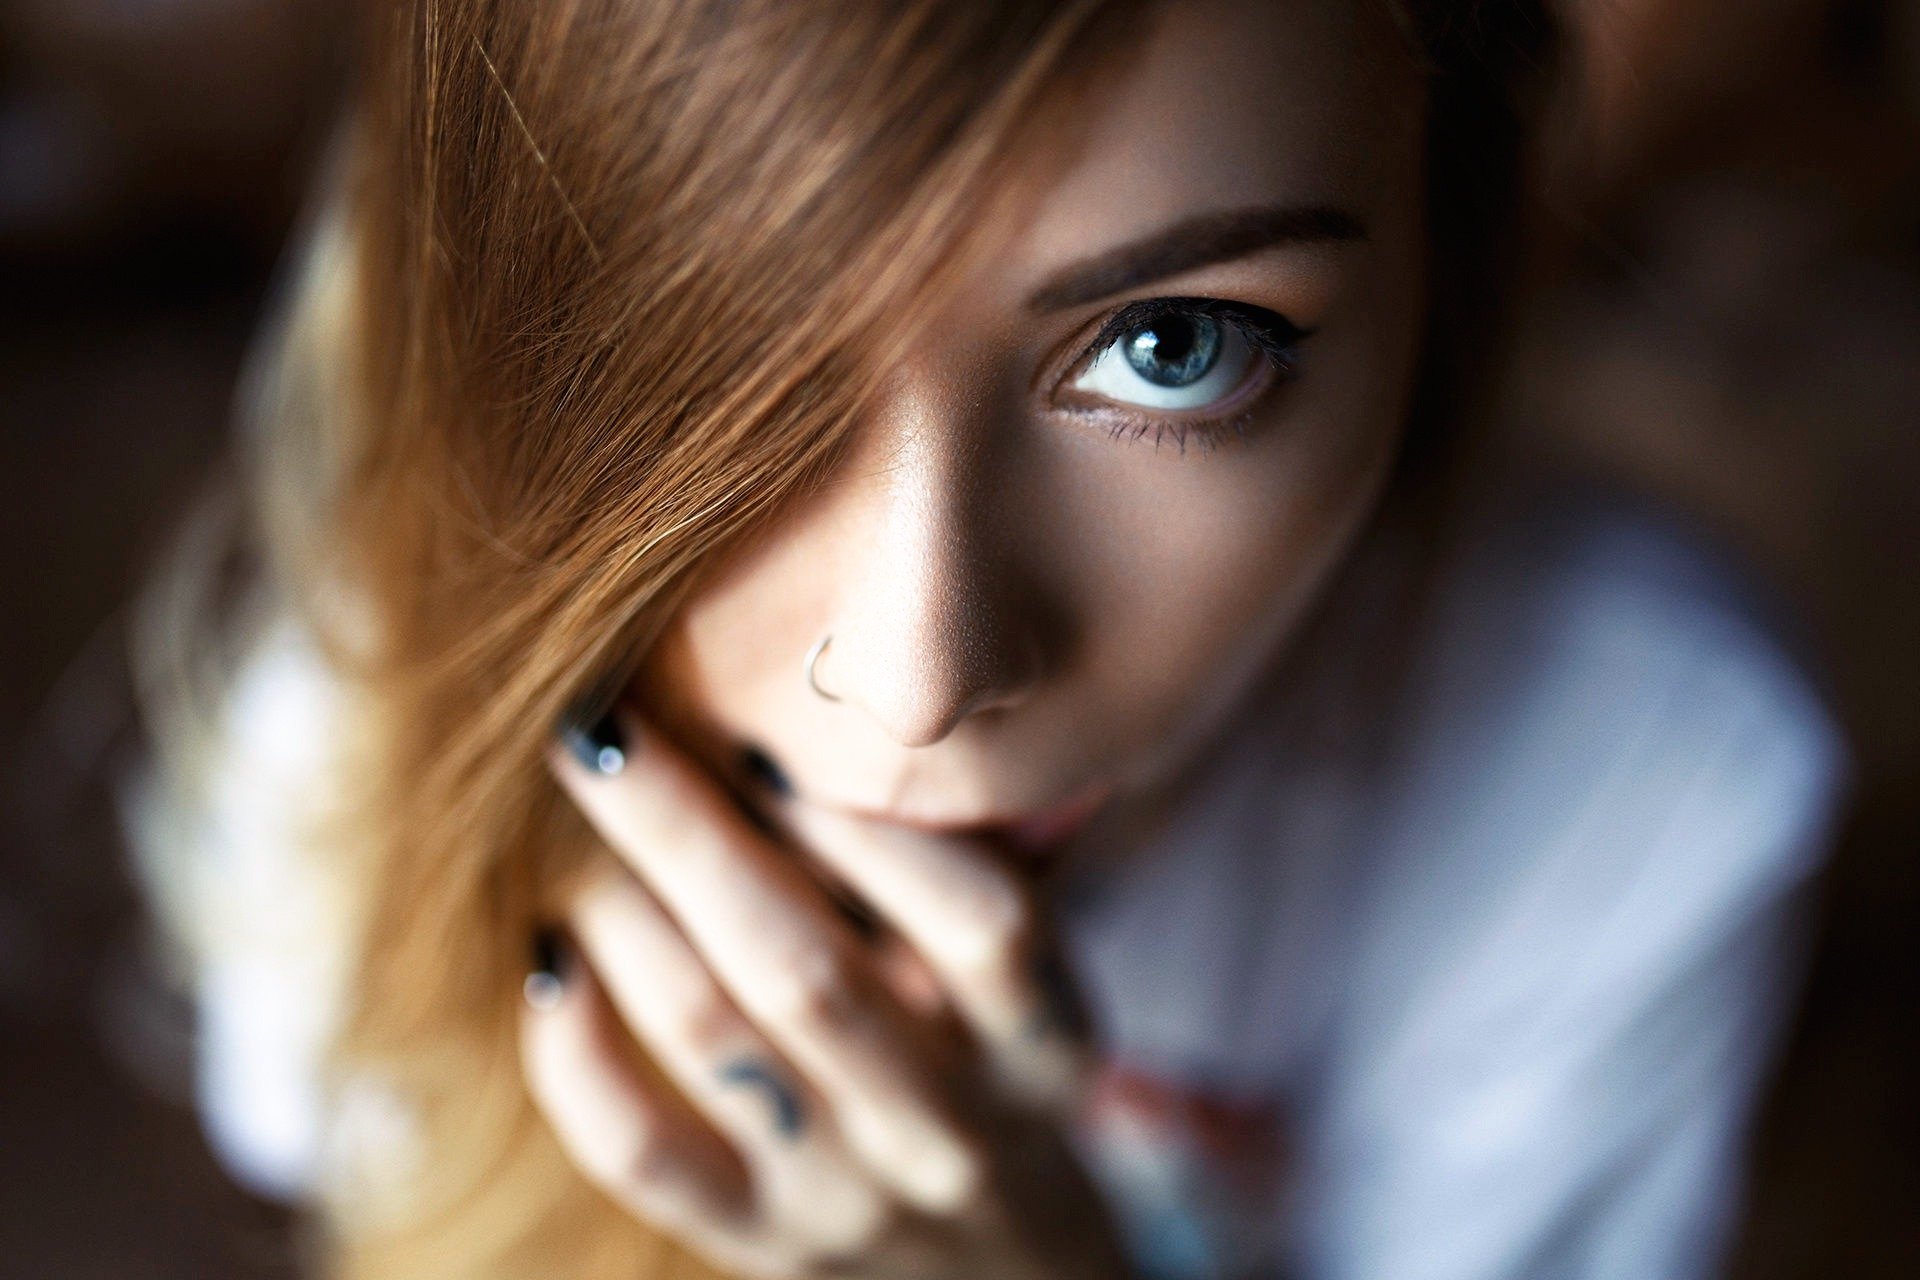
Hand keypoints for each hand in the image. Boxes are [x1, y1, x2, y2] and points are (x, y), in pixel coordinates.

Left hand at [520, 701, 1135, 1279]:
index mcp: (1047, 1048)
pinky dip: (573, 1051)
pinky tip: (549, 959)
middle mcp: (951, 1130)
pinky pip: (639, 1148)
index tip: (767, 731)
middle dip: (683, 829)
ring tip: (569, 827)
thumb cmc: (1000, 1077)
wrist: (1009, 1273)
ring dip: (621, 912)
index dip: (875, 825)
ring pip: (709, 1038)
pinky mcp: (756, 1244)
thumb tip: (810, 710)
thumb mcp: (1030, 991)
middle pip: (804, 969)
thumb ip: (960, 874)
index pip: (984, 924)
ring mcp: (847, 1198)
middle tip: (601, 723)